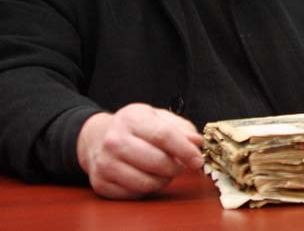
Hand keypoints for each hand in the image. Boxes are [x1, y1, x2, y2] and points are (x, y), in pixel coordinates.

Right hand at [76, 103, 203, 198]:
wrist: (97, 137)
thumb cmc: (134, 127)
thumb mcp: (158, 117)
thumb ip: (181, 128)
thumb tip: (196, 142)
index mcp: (132, 118)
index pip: (163, 136)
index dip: (185, 150)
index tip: (197, 160)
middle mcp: (114, 140)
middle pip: (157, 162)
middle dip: (176, 167)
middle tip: (180, 165)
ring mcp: (105, 163)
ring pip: (147, 182)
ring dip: (164, 180)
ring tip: (164, 171)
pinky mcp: (101, 183)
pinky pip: (135, 194)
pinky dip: (147, 189)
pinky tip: (147, 176)